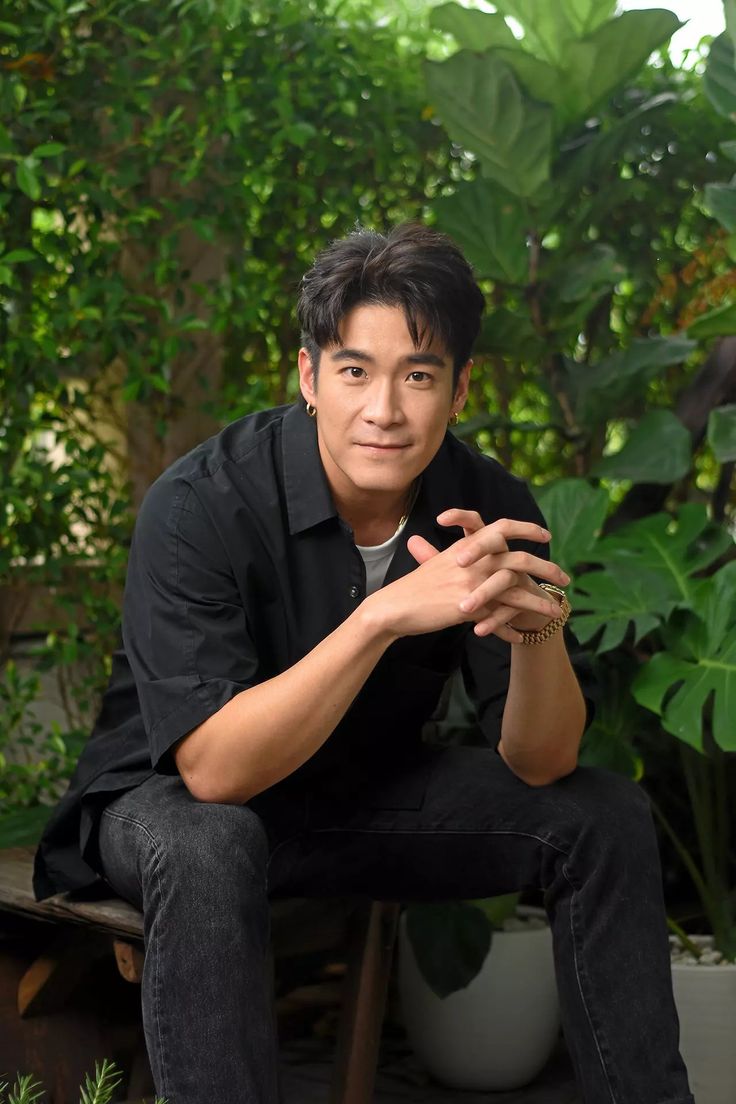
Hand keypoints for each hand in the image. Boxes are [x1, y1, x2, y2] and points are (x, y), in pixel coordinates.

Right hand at [366, 511, 566, 642]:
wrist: (394, 607)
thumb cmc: (412, 587)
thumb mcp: (434, 564)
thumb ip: (456, 556)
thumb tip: (465, 549)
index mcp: (465, 548)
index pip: (501, 527)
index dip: (526, 528)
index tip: (545, 535)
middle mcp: (472, 563)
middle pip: (518, 559)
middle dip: (546, 568)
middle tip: (564, 578)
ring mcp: (471, 585)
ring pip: (515, 591)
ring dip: (539, 602)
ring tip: (556, 612)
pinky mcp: (468, 609)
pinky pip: (499, 618)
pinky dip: (512, 630)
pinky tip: (522, 637)